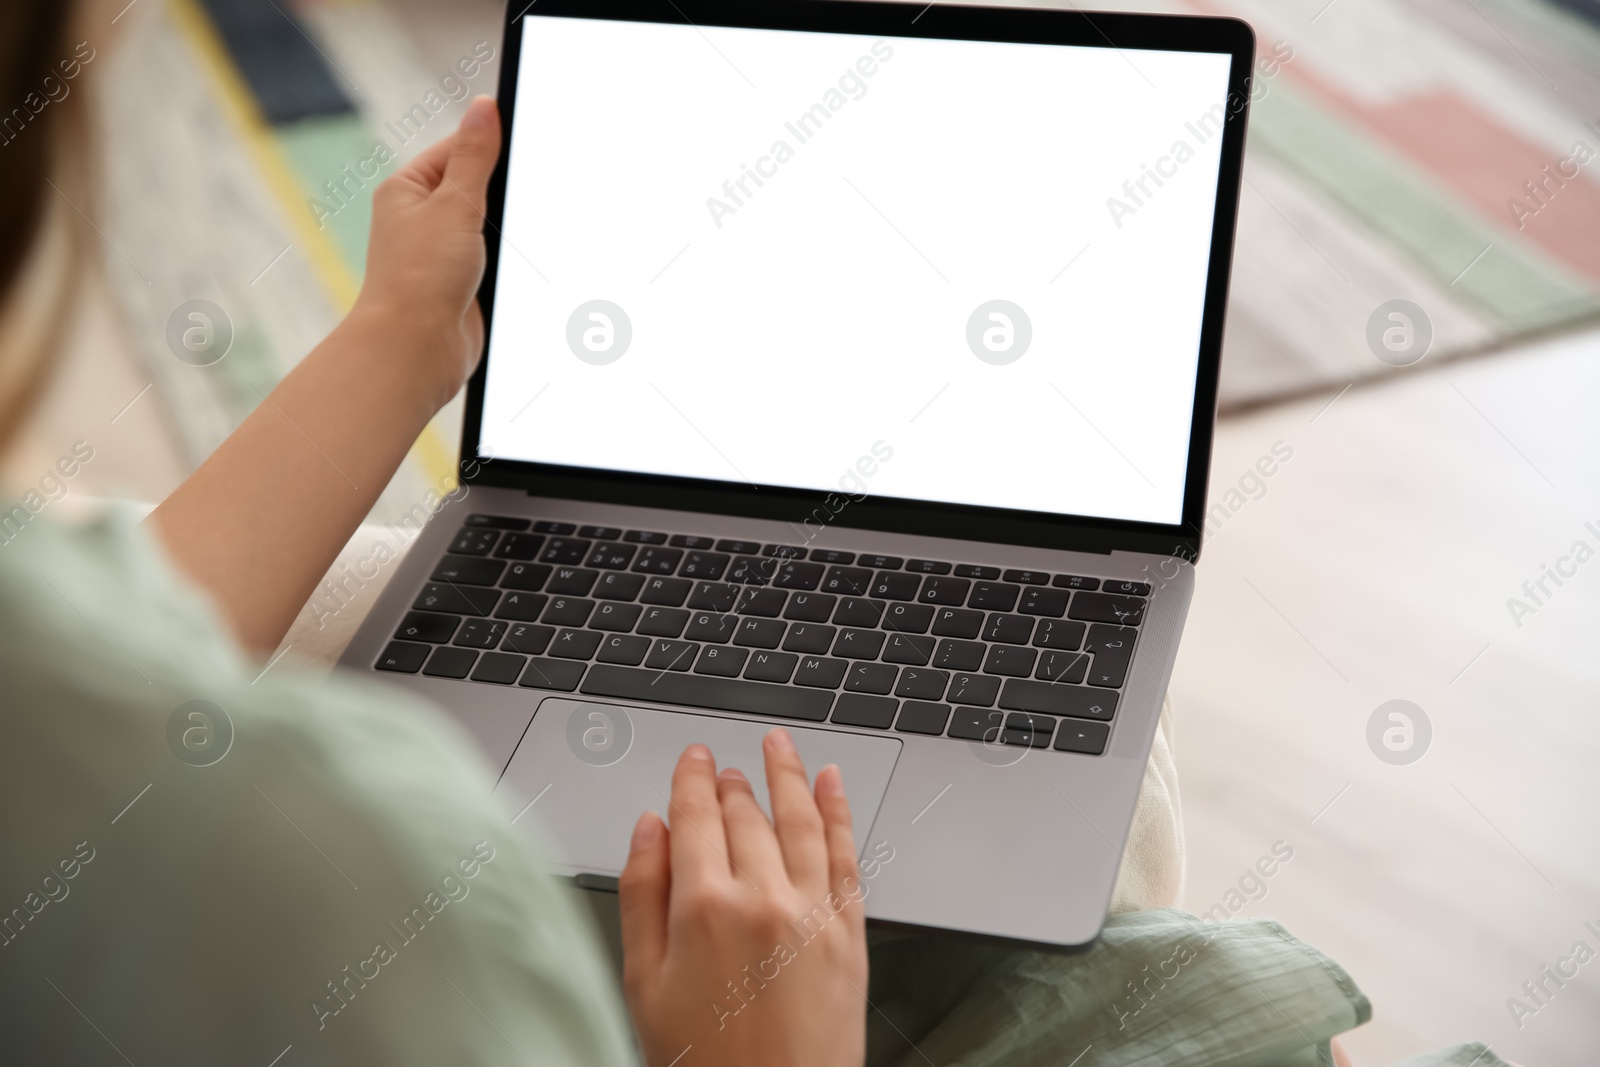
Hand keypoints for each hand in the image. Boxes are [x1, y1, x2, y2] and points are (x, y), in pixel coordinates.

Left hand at [353, 94, 501, 411]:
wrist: (415, 350)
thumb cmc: (420, 279)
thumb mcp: (455, 204)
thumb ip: (475, 157)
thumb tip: (484, 108)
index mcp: (408, 190)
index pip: (457, 151)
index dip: (492, 147)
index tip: (527, 143)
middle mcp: (421, 220)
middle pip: (476, 190)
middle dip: (504, 196)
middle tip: (530, 195)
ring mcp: (441, 255)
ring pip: (488, 230)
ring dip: (506, 235)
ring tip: (518, 238)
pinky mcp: (460, 287)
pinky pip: (493, 263)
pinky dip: (507, 264)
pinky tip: (521, 265)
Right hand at [620, 731, 868, 1066]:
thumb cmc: (706, 1061)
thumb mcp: (643, 984)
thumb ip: (642, 895)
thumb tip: (647, 831)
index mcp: (703, 907)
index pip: (696, 816)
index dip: (692, 779)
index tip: (693, 758)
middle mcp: (763, 897)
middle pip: (745, 815)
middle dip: (732, 784)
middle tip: (725, 766)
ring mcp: (813, 911)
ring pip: (800, 819)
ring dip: (788, 774)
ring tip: (779, 745)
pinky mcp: (849, 931)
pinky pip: (846, 853)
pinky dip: (840, 811)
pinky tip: (832, 784)